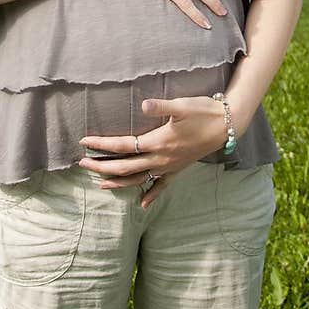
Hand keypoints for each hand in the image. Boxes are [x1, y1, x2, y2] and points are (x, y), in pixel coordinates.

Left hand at [78, 94, 229, 207]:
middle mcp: (161, 159)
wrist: (227, 125)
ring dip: (118, 183)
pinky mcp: (178, 169)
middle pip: (124, 167)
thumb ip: (161, 106)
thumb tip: (143, 104)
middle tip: (81, 164)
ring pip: (138, 180)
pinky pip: (161, 187)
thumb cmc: (203, 112)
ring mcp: (169, 167)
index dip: (101, 145)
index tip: (84, 142)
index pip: (122, 146)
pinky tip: (142, 205)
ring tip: (100, 184)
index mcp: (158, 142)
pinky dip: (150, 196)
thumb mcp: (182, 106)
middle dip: (101, 167)